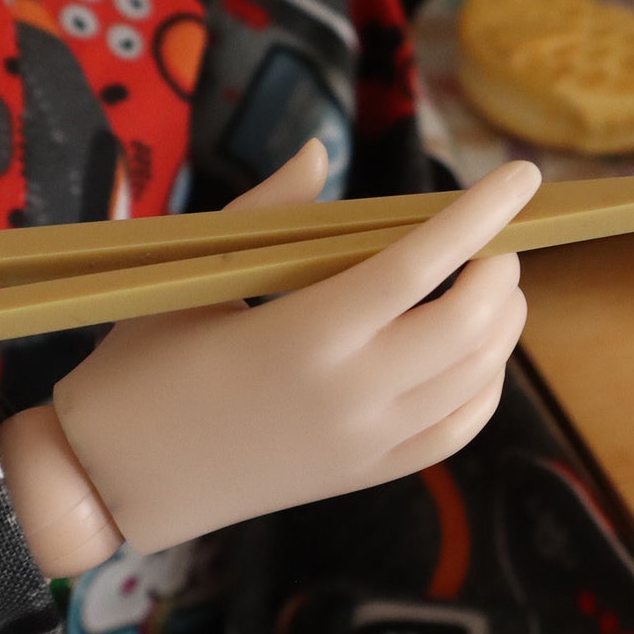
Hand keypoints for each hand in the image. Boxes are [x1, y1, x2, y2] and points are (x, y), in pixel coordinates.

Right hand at [38, 142, 538, 555]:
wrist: (111, 484)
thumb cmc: (140, 368)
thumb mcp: (192, 277)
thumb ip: (269, 210)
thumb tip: (323, 149)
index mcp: (303, 334)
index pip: (419, 263)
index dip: (479, 214)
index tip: (522, 176)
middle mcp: (349, 392)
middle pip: (466, 323)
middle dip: (499, 268)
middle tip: (495, 238)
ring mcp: (366, 441)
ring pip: (476, 376)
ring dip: (503, 322)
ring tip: (494, 283)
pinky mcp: (368, 475)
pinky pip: (458, 430)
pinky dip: (487, 384)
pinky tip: (480, 353)